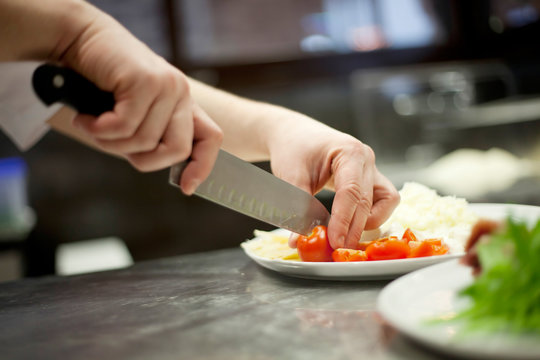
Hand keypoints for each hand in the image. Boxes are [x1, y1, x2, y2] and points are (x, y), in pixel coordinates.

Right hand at [57, 5, 221, 191]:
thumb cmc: (102, 83)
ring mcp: (167, 85)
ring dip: (109, 142)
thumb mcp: (133, 113)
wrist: (79, 39)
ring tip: (91, 125)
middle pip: (176, 150)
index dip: (203, 166)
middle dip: (142, 160)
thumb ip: (150, 135)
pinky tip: (84, 118)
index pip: (211, 139)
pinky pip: (125, 126)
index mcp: (183, 104)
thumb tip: (169, 173)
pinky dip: (98, 129)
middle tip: (111, 144)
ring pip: (144, 142)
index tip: (186, 187)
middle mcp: (181, 93)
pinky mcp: (147, 80)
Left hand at [268, 118, 399, 248]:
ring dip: (367, 223)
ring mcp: (371, 170)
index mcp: (349, 152)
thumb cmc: (293, 149)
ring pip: (385, 203)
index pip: (351, 191)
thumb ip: (297, 207)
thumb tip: (299, 240)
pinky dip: (372, 217)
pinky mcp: (370, 180)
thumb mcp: (290, 175)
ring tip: (344, 238)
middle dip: (353, 229)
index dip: (344, 220)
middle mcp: (366, 160)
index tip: (334, 242)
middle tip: (336, 250)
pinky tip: (350, 226)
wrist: (296, 135)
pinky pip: (382, 202)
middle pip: (367, 201)